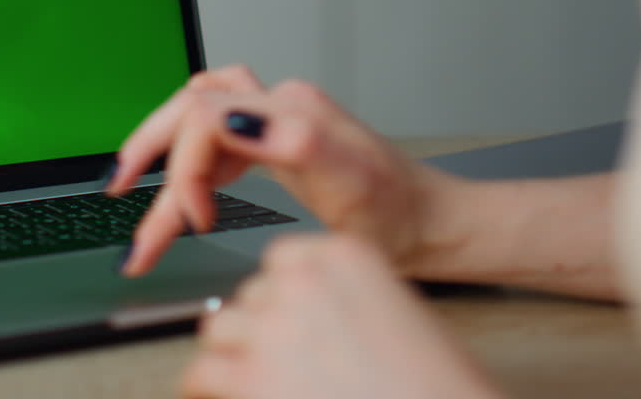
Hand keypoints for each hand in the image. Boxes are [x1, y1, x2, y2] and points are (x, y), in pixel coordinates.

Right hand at [106, 65, 463, 276]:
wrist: (433, 223)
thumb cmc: (397, 215)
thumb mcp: (347, 184)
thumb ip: (287, 140)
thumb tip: (228, 115)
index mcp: (290, 113)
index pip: (204, 119)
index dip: (185, 171)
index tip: (196, 222)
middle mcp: (281, 106)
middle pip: (191, 109)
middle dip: (148, 149)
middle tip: (117, 187)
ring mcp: (280, 118)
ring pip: (199, 117)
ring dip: (163, 148)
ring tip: (133, 181)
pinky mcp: (281, 135)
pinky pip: (219, 130)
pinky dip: (193, 155)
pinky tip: (189, 183)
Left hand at [182, 234, 500, 398]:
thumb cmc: (438, 386)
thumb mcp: (402, 319)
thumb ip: (347, 304)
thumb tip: (309, 322)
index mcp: (345, 256)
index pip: (284, 261)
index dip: (283, 296)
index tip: (288, 317)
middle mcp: (302, 281)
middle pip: (251, 296)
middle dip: (261, 328)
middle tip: (279, 361)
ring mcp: (272, 327)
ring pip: (219, 329)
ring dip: (233, 354)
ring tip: (250, 378)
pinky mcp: (249, 376)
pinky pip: (202, 372)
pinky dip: (209, 387)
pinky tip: (225, 396)